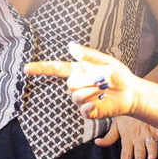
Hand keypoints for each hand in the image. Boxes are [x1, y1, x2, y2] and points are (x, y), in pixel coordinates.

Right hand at [25, 43, 157, 130]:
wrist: (131, 92)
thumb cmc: (118, 76)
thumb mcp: (104, 61)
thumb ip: (87, 55)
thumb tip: (70, 46)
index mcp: (78, 71)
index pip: (55, 69)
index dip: (40, 69)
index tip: (26, 69)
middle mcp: (77, 86)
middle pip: (70, 83)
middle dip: (87, 80)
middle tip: (102, 79)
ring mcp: (81, 100)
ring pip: (77, 95)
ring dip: (91, 90)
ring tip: (103, 88)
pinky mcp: (89, 112)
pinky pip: (83, 108)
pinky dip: (91, 103)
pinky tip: (99, 100)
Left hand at [97, 114, 157, 158]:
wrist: (133, 99)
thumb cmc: (125, 116)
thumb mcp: (115, 126)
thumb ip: (108, 137)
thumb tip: (96, 142)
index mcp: (127, 138)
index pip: (125, 153)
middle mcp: (138, 137)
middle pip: (139, 149)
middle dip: (139, 156)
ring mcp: (148, 132)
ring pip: (150, 144)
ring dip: (151, 151)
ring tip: (152, 157)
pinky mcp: (157, 127)